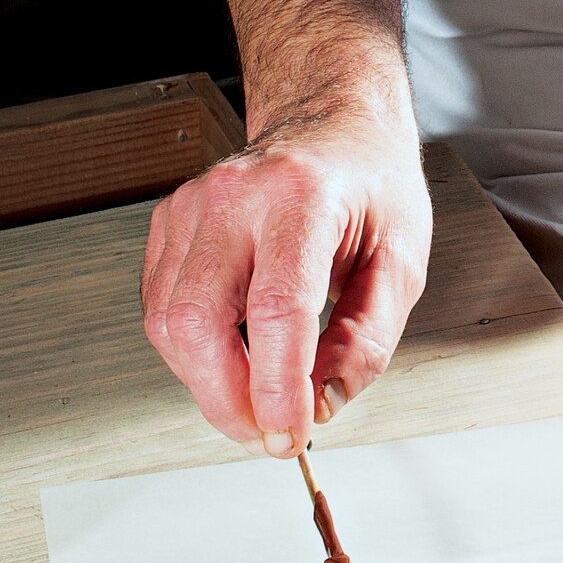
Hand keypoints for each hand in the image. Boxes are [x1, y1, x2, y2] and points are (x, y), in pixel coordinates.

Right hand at [142, 94, 431, 452]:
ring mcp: (192, 205)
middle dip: (228, 400)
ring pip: (168, 324)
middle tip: (269, 432)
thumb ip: (365, 341)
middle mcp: (237, 195)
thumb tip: (323, 403)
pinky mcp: (168, 223)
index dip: (277, 388)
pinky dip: (192, 351)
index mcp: (304, 196)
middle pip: (199, 322)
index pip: (277, 308)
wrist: (333, 126)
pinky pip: (160, 309)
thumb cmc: (370, 183)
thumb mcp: (402, 260)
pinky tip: (233, 351)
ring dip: (209, 382)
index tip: (289, 436)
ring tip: (258, 391)